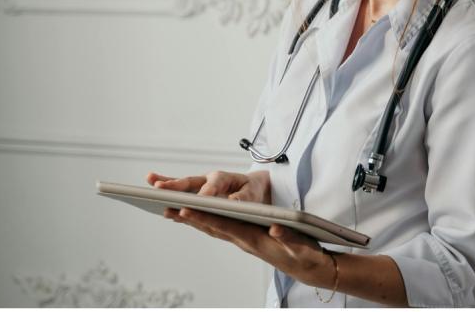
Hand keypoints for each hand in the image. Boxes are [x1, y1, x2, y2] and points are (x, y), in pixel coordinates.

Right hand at [146, 170, 270, 203]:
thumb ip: (245, 197)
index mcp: (224, 179)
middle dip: (175, 184)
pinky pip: (182, 194)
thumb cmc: (254, 189)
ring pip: (182, 186)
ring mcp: (201, 187)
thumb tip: (233, 203)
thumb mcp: (254, 192)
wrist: (254, 187)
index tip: (197, 200)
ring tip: (150, 182)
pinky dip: (170, 193)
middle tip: (158, 186)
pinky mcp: (197, 193)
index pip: (212, 185)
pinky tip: (157, 198)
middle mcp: (209, 181)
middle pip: (190, 182)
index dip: (205, 193)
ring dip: (166, 185)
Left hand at [147, 171, 332, 288]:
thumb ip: (289, 237)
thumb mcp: (301, 246)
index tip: (185, 210)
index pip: (224, 226)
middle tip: (167, 207)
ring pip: (213, 229)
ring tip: (172, 210)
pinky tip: (195, 217)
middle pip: (212, 227)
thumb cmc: (304, 255)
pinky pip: (221, 229)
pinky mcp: (246, 238)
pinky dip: (205, 222)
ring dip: (193, 220)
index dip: (204, 217)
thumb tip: (275, 227)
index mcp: (254, 239)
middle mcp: (244, 240)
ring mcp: (243, 240)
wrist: (308, 267)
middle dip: (189, 218)